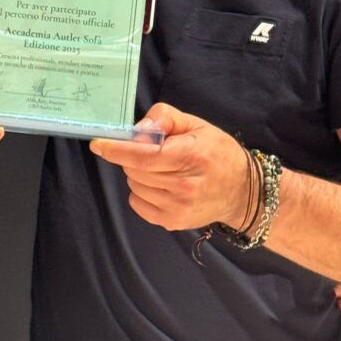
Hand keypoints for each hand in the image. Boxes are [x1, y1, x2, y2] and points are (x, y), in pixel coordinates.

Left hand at [90, 102, 248, 230]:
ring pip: (135, 186)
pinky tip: (160, 185)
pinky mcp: (173, 222)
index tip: (98, 143)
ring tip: (161, 169)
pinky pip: (138, 203)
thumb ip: (165, 117)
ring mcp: (178, 208)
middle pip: (134, 170)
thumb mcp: (195, 124)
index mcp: (189, 156)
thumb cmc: (216, 151)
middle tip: (152, 151)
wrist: (242, 190)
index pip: (142, 156)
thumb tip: (139, 129)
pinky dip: (141, 192)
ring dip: (138, 174)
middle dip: (133, 157)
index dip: (116, 150)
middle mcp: (183, 186)